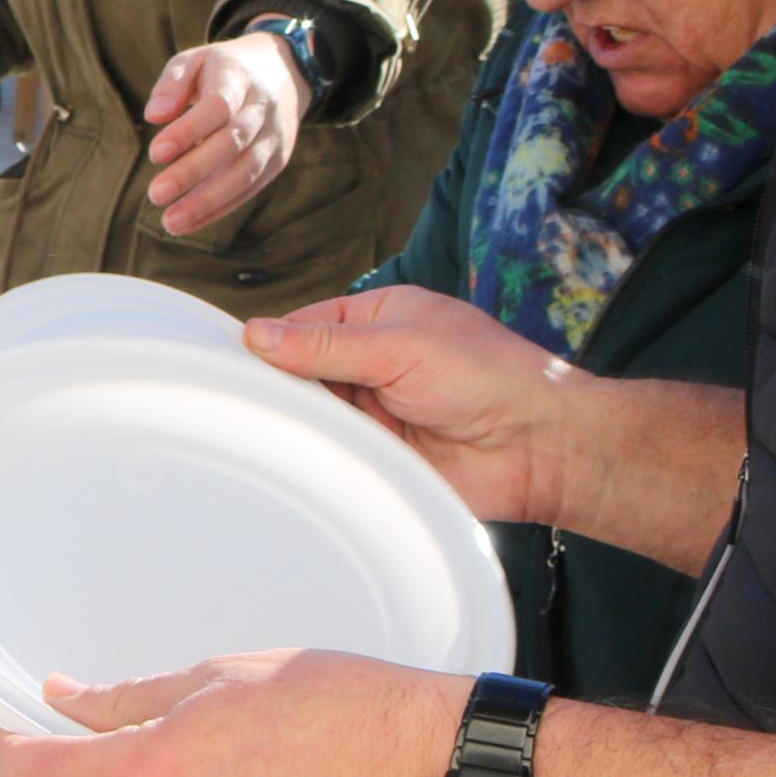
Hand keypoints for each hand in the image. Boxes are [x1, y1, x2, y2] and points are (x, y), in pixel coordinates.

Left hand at [143, 33, 303, 236]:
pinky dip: (220, 208)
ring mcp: (273, 137)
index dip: (188, 131)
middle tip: (156, 194)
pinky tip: (190, 222)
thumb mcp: (195, 60)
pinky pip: (250, 188)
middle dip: (193, 172)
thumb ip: (171, 84)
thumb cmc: (223, 68)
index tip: (154, 154)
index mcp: (239, 78)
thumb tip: (154, 116)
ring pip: (246, 173)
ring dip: (208, 201)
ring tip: (171, 221)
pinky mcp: (277, 160)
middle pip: (232, 144)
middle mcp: (262, 109)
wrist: (284, 70)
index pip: (217, 107)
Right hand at [244, 286, 576, 527]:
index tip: (234, 359)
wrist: (541, 447)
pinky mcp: (382, 457)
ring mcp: (377, 412)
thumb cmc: (490, 377)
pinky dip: (319, 456)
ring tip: (274, 426)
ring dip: (302, 422)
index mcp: (381, 319)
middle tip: (247, 398)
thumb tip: (259, 335)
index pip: (307, 325)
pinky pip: (335, 455)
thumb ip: (326, 344)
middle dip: (283, 385)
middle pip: (304, 373)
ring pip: (316, 416)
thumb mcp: (400, 343)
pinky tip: (299, 455)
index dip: (272, 342)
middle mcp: (375, 364)